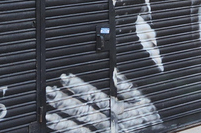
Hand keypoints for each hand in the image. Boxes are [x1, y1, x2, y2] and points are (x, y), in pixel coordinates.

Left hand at [46, 72, 162, 132]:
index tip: (65, 78)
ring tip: (49, 113)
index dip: (78, 86)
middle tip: (51, 92)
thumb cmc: (150, 122)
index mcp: (118, 109)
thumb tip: (115, 73)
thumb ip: (129, 88)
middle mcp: (109, 123)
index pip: (94, 95)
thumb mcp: (144, 101)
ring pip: (81, 127)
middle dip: (65, 101)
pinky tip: (60, 129)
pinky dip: (71, 132)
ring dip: (64, 120)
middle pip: (83, 111)